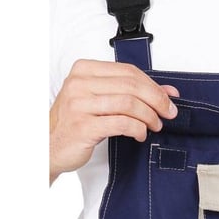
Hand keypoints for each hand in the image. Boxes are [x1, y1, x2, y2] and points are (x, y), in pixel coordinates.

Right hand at [49, 59, 179, 184]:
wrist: (49, 147)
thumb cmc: (75, 124)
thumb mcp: (100, 101)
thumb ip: (130, 93)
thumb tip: (166, 92)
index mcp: (84, 70)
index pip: (129, 72)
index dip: (154, 85)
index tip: (169, 98)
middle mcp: (79, 84)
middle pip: (131, 86)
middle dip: (156, 100)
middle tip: (167, 113)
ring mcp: (79, 104)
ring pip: (129, 104)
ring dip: (149, 116)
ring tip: (154, 125)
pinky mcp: (83, 126)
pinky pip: (122, 124)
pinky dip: (138, 129)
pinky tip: (140, 134)